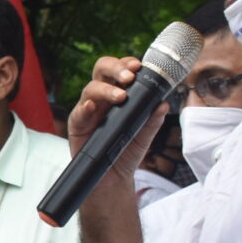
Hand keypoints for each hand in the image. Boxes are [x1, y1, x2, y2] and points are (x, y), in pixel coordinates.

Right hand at [66, 55, 161, 171]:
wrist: (114, 178)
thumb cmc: (126, 151)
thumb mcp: (145, 135)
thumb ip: (153, 119)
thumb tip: (163, 104)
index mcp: (118, 94)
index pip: (119, 70)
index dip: (127, 64)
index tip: (139, 66)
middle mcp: (102, 98)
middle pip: (101, 70)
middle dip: (115, 68)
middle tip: (129, 76)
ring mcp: (88, 110)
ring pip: (90, 89)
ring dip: (105, 89)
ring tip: (121, 97)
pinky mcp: (77, 126)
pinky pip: (78, 113)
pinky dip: (85, 107)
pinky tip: (92, 107)